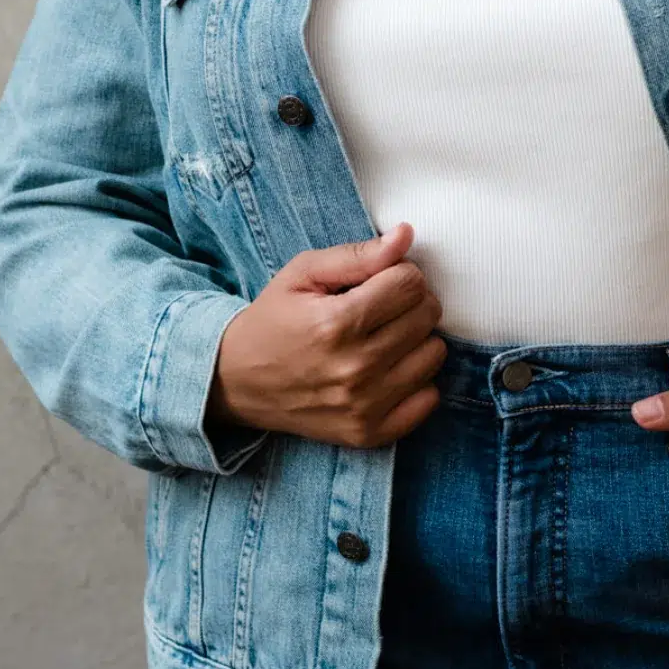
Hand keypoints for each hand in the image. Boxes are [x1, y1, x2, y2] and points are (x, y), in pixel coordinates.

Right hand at [205, 223, 444, 449]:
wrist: (235, 381)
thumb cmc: (273, 319)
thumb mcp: (303, 273)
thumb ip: (358, 254)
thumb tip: (406, 235)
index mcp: (337, 323)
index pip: (411, 283)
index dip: (400, 273)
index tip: (381, 281)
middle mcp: (355, 368)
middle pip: (427, 316)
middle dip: (411, 301)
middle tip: (382, 306)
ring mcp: (364, 406)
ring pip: (434, 354)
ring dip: (417, 339)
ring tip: (385, 336)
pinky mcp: (368, 433)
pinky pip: (428, 399)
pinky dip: (417, 381)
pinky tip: (390, 369)